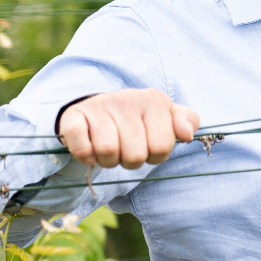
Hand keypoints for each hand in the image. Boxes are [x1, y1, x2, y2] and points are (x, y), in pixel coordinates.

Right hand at [57, 89, 200, 168]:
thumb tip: (186, 134)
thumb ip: (187, 121)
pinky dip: (86, 157)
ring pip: (108, 152)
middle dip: (130, 161)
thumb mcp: (167, 116)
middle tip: (125, 150)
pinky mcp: (74, 116)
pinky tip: (90, 151)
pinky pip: (81, 146)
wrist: (99, 106)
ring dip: (108, 161)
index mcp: (153, 100)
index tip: (147, 145)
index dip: (154, 156)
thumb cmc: (139, 118)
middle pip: (135, 156)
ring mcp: (99, 106)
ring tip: (109, 150)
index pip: (161, 148)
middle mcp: (126, 99)